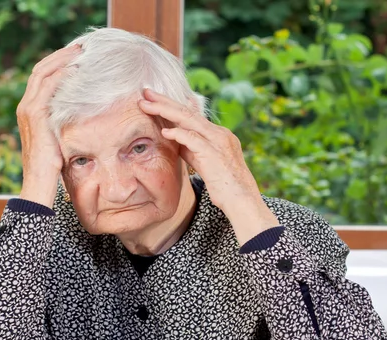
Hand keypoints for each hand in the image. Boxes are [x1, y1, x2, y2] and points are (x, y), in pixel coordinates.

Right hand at [16, 44, 79, 206]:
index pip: (41, 77)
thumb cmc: (51, 169)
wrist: (39, 184)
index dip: (58, 63)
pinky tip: (77, 69)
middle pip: (41, 69)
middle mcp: (25, 106)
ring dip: (63, 59)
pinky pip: (48, 87)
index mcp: (29, 110)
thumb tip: (81, 116)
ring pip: (44, 73)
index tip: (77, 55)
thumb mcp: (57, 140)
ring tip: (82, 51)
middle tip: (82, 46)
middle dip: (62, 55)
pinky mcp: (36, 116)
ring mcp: (28, 110)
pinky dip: (62, 74)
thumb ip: (62, 125)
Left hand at [138, 88, 278, 245]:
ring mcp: (218, 142)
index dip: (170, 105)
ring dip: (166, 110)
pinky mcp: (214, 154)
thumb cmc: (223, 186)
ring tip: (146, 104)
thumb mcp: (203, 162)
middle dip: (164, 101)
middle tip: (144, 91)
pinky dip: (179, 134)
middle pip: (187, 112)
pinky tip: (165, 131)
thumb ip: (190, 149)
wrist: (242, 201)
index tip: (152, 98)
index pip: (190, 115)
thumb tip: (174, 138)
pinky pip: (194, 139)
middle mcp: (218, 133)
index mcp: (217, 134)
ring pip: (189, 120)